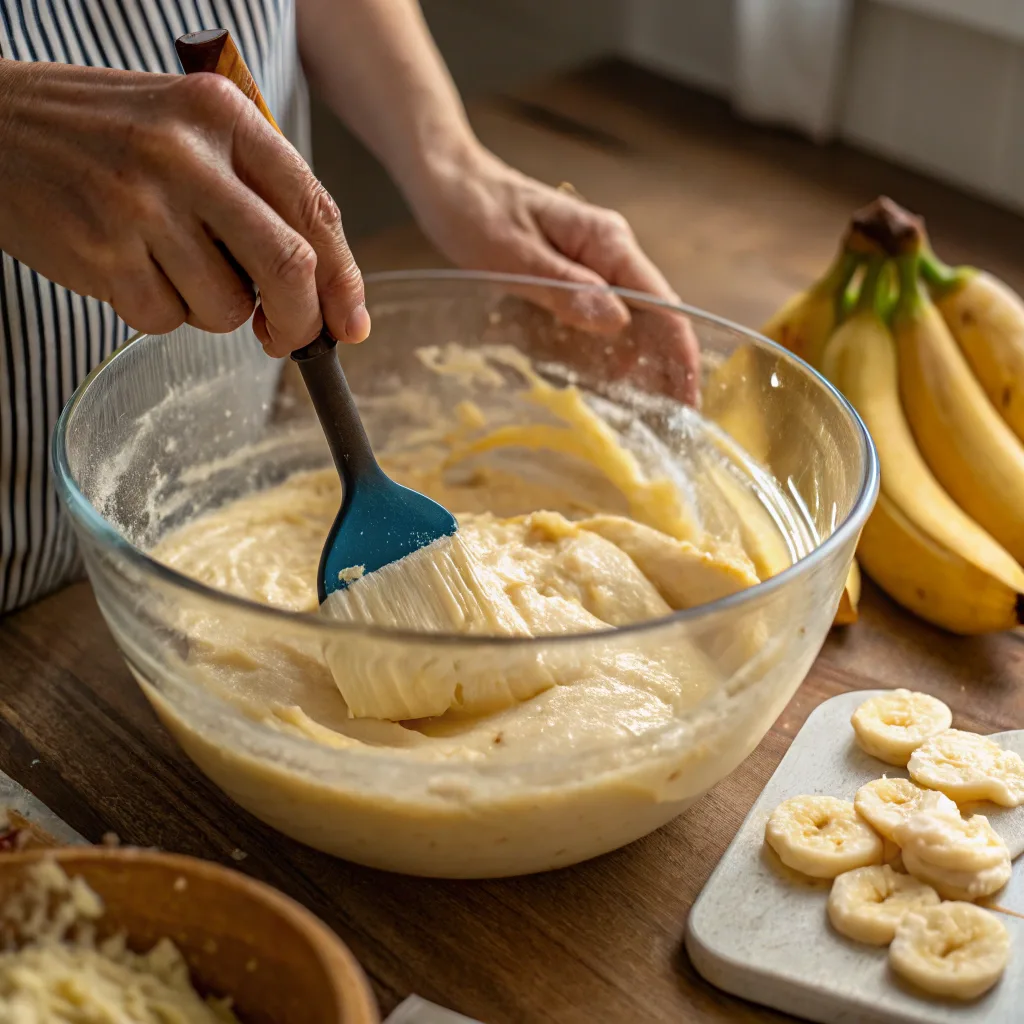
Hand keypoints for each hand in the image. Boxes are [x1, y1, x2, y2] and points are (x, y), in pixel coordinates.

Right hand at [0, 59, 368, 355]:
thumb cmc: (104, 134)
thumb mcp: (189, 129)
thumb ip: (258, 193)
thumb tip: (323, 289)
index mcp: (221, 114)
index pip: (316, 209)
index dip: (344, 280)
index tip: (350, 324)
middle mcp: (185, 155)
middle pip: (288, 266)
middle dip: (300, 320)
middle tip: (288, 337)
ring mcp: (139, 206)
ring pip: (228, 307)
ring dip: (216, 312)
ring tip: (174, 267)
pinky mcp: (100, 255)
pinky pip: (167, 321)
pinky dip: (162, 312)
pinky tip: (130, 269)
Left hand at [409, 145, 700, 404]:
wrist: (448, 180)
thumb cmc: (473, 210)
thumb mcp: (512, 255)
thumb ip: (564, 288)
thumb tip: (617, 322)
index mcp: (606, 242)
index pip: (662, 304)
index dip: (680, 355)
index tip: (687, 402)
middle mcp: (610, 252)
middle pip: (655, 317)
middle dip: (667, 369)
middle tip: (670, 425)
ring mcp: (594, 264)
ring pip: (630, 322)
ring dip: (638, 366)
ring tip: (643, 416)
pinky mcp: (573, 276)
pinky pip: (600, 319)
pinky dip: (605, 353)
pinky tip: (602, 384)